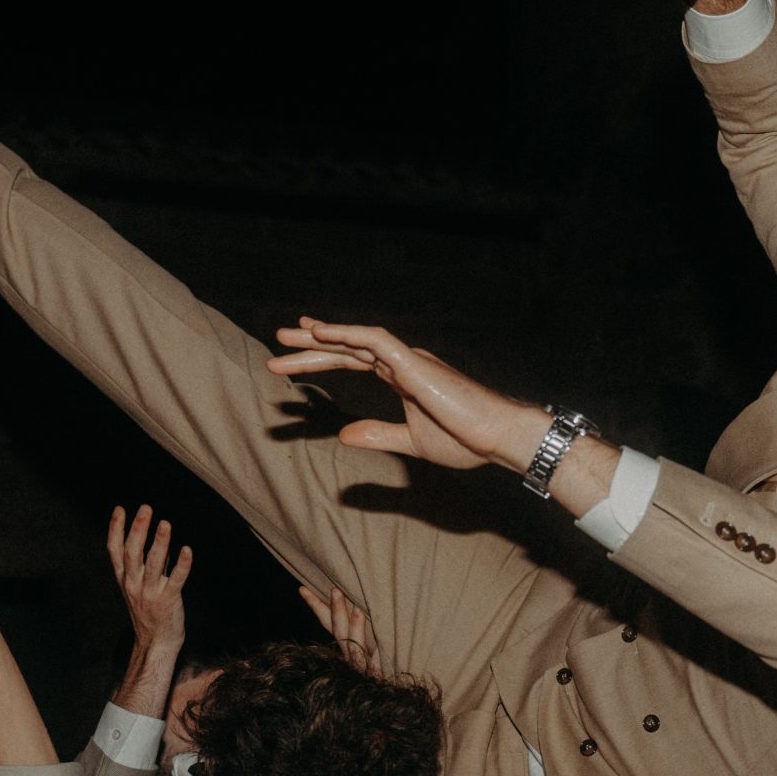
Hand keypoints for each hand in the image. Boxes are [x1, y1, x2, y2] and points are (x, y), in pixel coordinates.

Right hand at [108, 505, 191, 651]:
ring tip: (165, 524)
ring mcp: (150, 593)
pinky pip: (176, 580)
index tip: (120, 509)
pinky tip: (187, 550)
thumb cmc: (150, 612)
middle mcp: (134, 584)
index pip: (115, 550)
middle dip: (138, 529)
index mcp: (125, 579)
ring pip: (153, 564)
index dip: (116, 529)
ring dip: (159, 542)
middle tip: (146, 509)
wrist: (156, 643)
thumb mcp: (141, 586)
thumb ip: (149, 562)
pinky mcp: (168, 601)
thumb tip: (159, 538)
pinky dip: (182, 565)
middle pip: (132, 552)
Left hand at [268, 320, 541, 474]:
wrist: (499, 438)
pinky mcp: (415, 364)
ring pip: (355, 340)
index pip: (355, 359)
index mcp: (403, 377)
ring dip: (319, 338)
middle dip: (312, 344)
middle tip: (278, 341)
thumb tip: (342, 436)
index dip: (325, 355)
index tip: (297, 355)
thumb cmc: (466, 439)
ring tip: (286, 337)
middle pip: (348, 347)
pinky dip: (346, 334)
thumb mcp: (410, 443)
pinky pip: (375, 341)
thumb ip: (377, 435)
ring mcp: (408, 360)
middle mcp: (403, 362)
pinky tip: (321, 332)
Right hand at [299, 584, 380, 675]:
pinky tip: (376, 648)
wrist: (386, 703)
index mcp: (347, 646)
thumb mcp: (370, 647)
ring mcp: (361, 667)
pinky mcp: (374, 679)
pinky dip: (373, 657)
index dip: (316, 606)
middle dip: (336, 611)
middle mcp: (350, 656)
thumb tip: (357, 605)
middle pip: (338, 631)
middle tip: (335, 590)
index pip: (329, 622)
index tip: (302, 588)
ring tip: (357, 609)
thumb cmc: (380, 669)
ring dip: (353, 628)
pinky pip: (372, 666)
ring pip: (352, 646)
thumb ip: (361, 630)